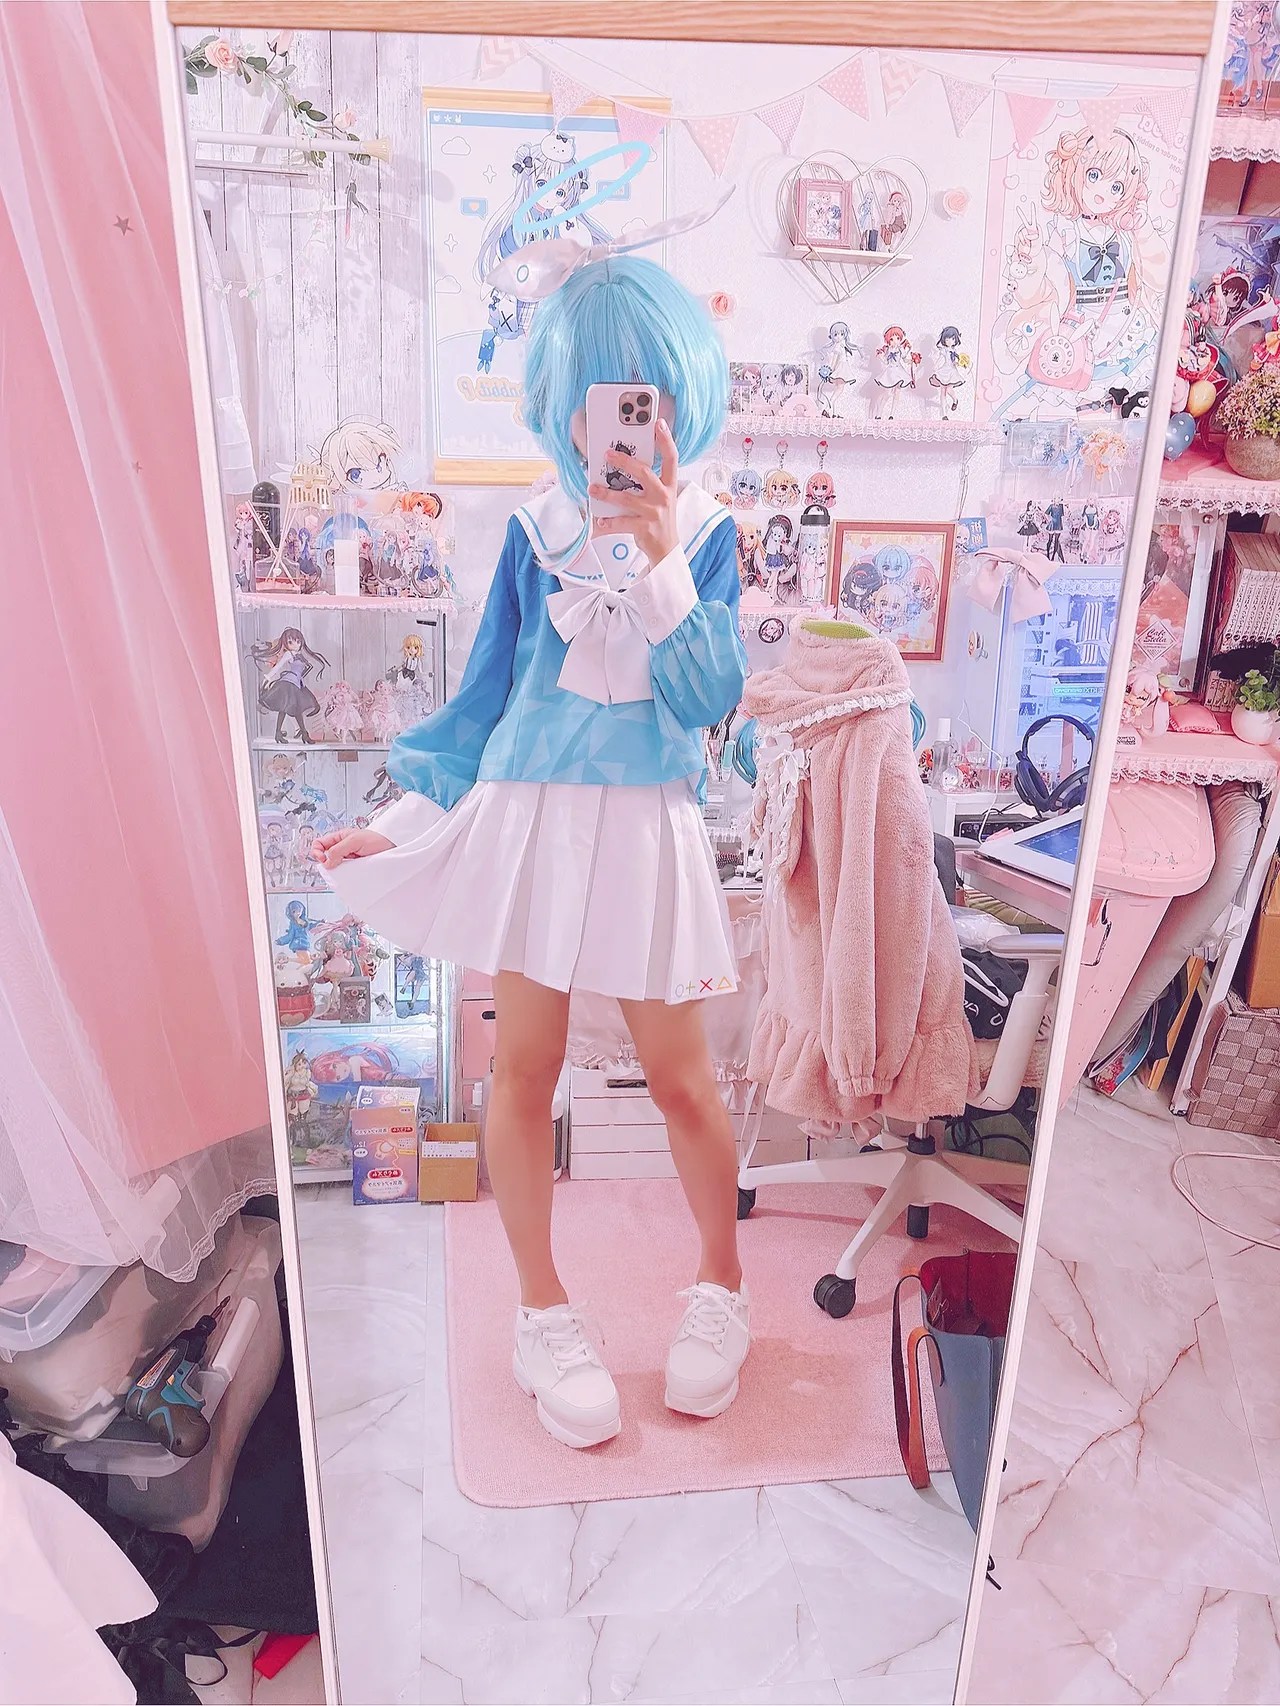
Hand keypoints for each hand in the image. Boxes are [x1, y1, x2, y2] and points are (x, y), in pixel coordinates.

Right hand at [311, 827, 393, 868]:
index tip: (324, 859)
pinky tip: (348, 874)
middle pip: (325, 856)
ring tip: (344, 869)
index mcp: (340, 837)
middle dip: (326, 862)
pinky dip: (344, 874)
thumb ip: (338, 850)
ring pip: (334, 865)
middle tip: (334, 866)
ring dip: (336, 869)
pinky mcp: (354, 867)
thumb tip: (326, 862)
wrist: (393, 849)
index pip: (319, 843)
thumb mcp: (355, 841)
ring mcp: (348, 858)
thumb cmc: (377, 840)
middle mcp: (342, 847)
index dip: (317, 851)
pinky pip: (344, 872)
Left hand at [588, 417, 678, 565]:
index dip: (666, 440)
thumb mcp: (661, 497)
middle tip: (608, 454)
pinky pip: (621, 522)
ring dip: (607, 493)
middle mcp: (663, 496)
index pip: (671, 458)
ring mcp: (654, 512)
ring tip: (592, 488)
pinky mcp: (644, 527)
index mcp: (669, 485)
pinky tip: (598, 519)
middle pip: (645, 473)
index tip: (658, 423)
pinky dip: (608, 521)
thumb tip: (625, 464)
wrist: (666, 549)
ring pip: (627, 498)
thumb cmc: (659, 519)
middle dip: (626, 462)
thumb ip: (649, 482)